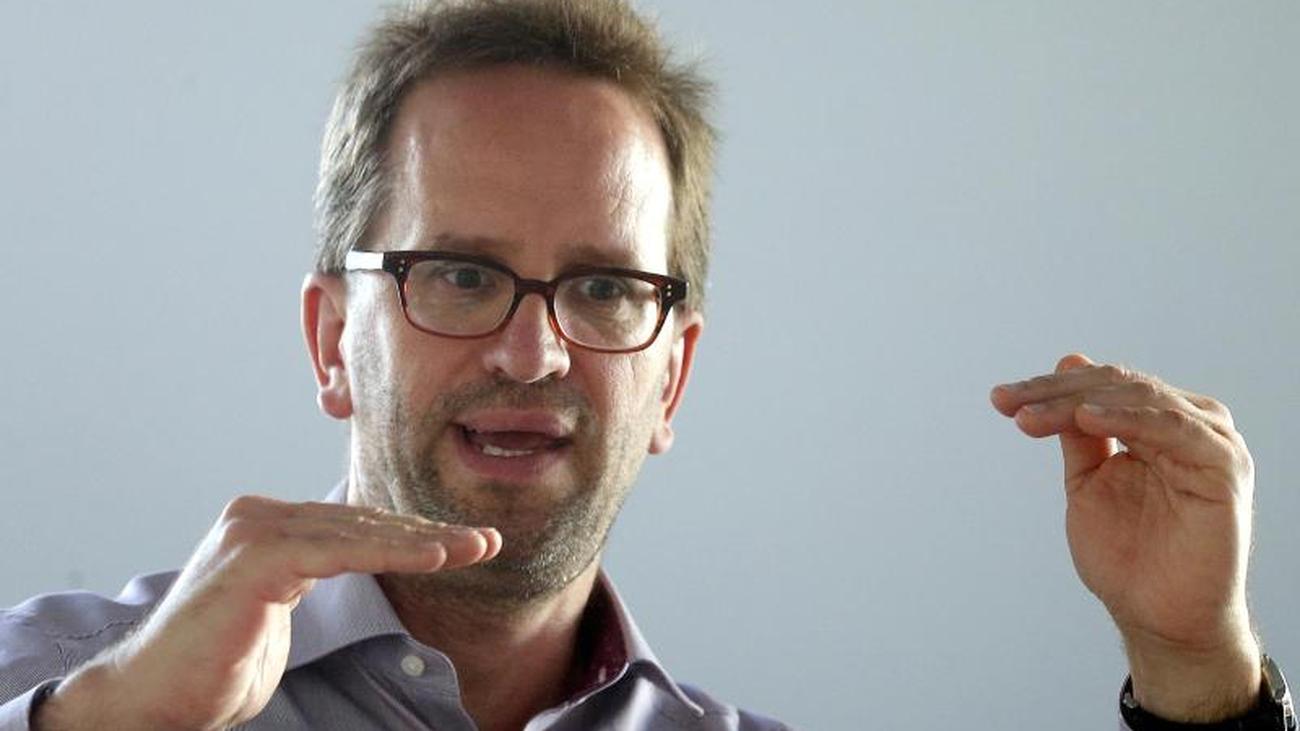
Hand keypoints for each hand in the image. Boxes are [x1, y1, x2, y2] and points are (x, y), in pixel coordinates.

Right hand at [34, 495, 500, 730]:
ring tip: (476, 547)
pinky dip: (392, 551)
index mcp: (265, 524)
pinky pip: (339, 550)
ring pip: (358, 532)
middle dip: (429, 533)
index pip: (352, 525)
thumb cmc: (215, 666)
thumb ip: (310, 577)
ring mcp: (254, 529)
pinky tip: (436, 556)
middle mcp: (258, 515)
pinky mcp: (255, 556)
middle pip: (362, 522)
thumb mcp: (278, 612)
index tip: (464, 544)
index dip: (411, 534)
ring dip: (425, 540)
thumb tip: (356, 562)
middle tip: (487, 541)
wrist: (154, 698)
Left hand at [992, 354, 1260, 720]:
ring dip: (1078, 402)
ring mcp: (1208, 442)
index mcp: (1156, 425)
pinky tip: (1085, 418)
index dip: (1048, 389)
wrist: (1158, 617)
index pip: (1101, 388)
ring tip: (1033, 414)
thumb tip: (1068, 363)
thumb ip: (1078, 429)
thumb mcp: (1087, 480)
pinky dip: (1126, 418)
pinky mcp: (1222, 466)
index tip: (1000, 399)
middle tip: (1009, 403)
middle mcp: (1187, 426)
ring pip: (1138, 399)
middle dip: (1054, 393)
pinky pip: (1172, 427)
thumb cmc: (1128, 557)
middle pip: (1117, 387)